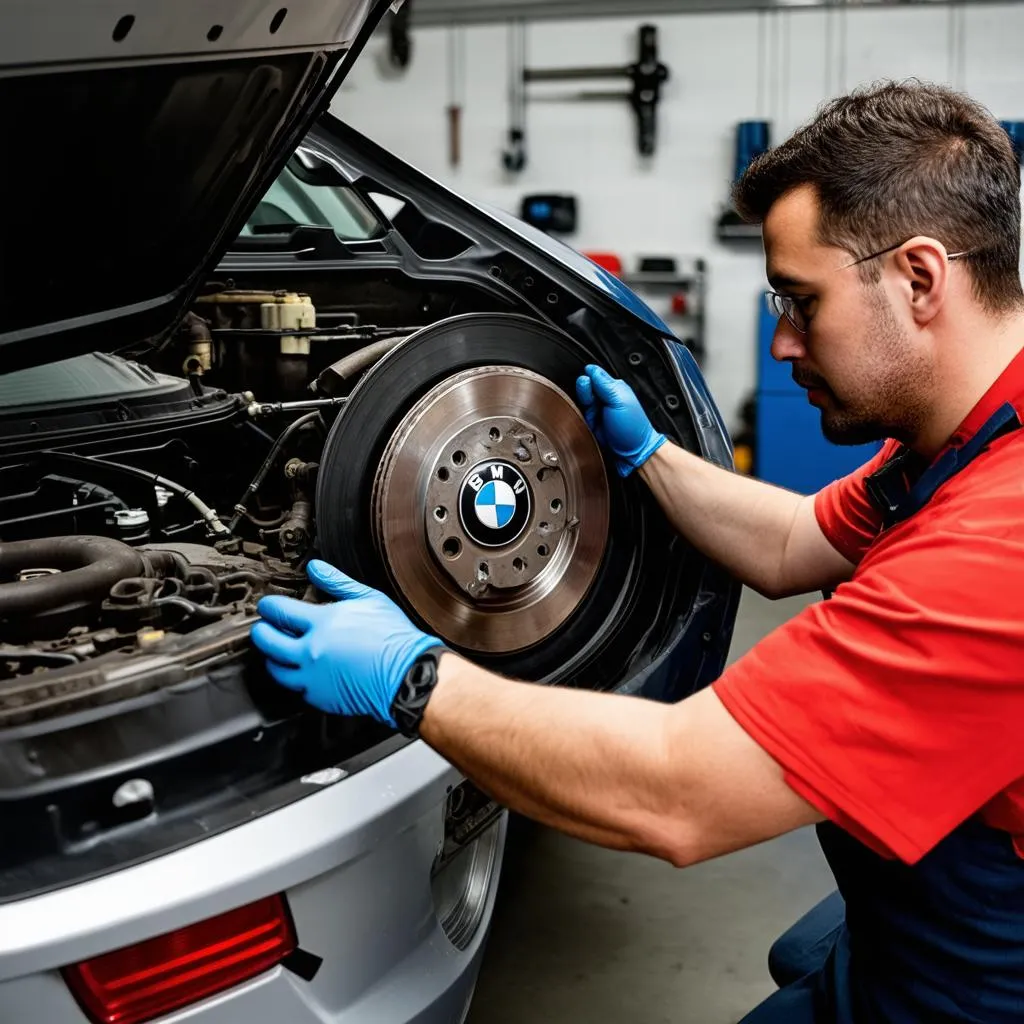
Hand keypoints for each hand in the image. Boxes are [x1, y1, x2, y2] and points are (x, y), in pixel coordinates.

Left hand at [250, 559, 442, 726]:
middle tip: (262, 628)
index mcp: (322, 623)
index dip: (268, 606)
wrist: (407, 675)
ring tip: (277, 653)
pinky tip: (302, 671)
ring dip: (271, 658)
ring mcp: (313, 677)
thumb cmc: (393, 638)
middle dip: (261, 632)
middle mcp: (311, 651)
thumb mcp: (368, 599)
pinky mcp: (319, 697)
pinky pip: (296, 688)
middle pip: (268, 641)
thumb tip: (315, 568)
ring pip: (275, 669)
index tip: (268, 606)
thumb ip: (337, 582)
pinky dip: (294, 678)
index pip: (279, 611)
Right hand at [576, 364, 666, 476]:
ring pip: (580, 403)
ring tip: (591, 412)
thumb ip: (604, 383)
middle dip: (584, 393)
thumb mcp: (619, 400)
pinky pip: (579, 417)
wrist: (633, 454)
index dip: (588, 379)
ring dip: (582, 406)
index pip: (594, 376)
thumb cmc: (632, 429)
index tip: (587, 383)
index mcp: (614, 389)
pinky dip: (578, 416)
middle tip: (590, 400)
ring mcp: (597, 413)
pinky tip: (582, 419)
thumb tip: (590, 369)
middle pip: (585, 389)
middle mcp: (604, 399)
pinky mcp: (590, 426)